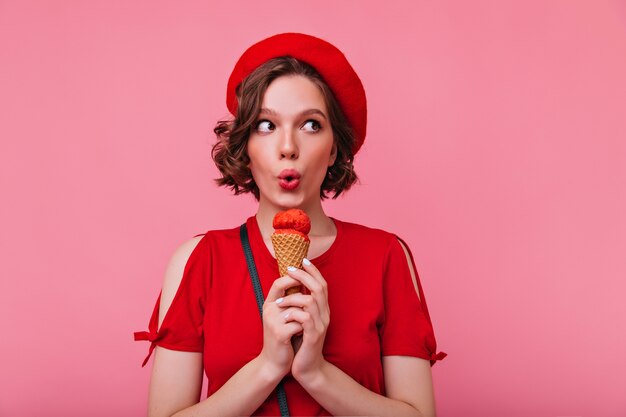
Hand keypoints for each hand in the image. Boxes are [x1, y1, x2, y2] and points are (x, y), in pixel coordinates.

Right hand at [258, 274, 304, 378]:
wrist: (274, 363)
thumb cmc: (283, 337)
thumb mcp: (283, 316)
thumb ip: (291, 300)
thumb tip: (305, 281)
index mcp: (269, 304)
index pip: (278, 283)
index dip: (292, 278)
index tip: (305, 281)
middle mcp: (268, 310)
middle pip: (293, 296)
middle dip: (305, 304)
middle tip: (308, 313)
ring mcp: (273, 322)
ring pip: (299, 309)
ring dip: (305, 317)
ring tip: (302, 326)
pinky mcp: (279, 334)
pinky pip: (300, 323)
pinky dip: (304, 328)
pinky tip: (301, 334)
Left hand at [280, 259, 330, 382]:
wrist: (308, 368)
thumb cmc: (302, 343)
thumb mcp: (303, 321)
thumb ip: (302, 306)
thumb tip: (293, 287)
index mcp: (323, 310)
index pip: (322, 285)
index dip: (314, 271)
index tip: (303, 260)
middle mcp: (325, 315)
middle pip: (319, 288)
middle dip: (305, 276)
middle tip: (290, 270)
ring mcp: (320, 326)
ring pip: (311, 301)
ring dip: (294, 296)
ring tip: (280, 300)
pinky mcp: (313, 336)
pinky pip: (305, 318)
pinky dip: (293, 313)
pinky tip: (284, 316)